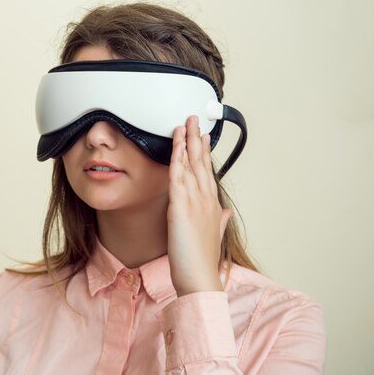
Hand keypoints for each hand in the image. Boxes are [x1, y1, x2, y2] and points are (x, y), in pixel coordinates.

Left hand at [167, 116, 231, 296]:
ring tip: (185, 123)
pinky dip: (176, 158)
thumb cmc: (202, 261)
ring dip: (187, 142)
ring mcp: (195, 201)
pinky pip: (177, 176)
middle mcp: (206, 199)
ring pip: (190, 164)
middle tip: (194, 119)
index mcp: (212, 206)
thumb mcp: (213, 236)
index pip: (207, 173)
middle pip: (200, 162)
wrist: (200, 278)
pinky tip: (174, 144)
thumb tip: (225, 213)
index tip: (203, 137)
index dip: (204, 153)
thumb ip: (220, 221)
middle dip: (197, 139)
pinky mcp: (181, 206)